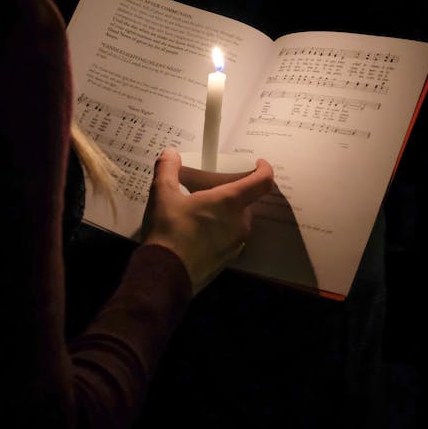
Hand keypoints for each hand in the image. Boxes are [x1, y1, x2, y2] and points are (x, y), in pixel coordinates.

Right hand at [140, 147, 274, 293]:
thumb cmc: (169, 230)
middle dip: (234, 190)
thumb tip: (170, 153)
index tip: (258, 162)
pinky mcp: (228, 260)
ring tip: (202, 208)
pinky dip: (221, 229)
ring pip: (238, 219)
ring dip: (226, 211)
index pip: (262, 182)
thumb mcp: (162, 194)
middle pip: (247, 200)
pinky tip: (198, 231)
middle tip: (213, 186)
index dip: (265, 169)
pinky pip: (231, 237)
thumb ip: (167, 169)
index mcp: (230, 202)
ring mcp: (236, 244)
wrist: (165, 275)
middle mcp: (240, 222)